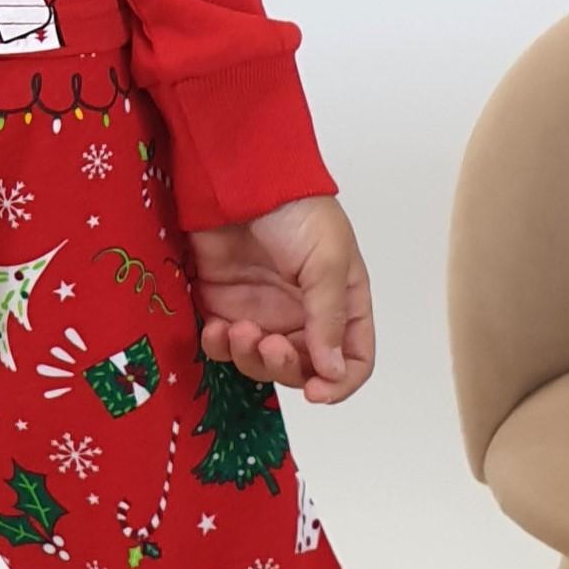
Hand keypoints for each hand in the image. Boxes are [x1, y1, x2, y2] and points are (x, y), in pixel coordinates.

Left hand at [185, 196, 373, 404]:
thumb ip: (328, 317)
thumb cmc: (297, 210)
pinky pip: (222, 345)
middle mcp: (304, 315)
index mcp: (342, 304)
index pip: (352, 359)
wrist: (241, 178)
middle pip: (301, 369)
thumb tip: (333, 371)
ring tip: (240, 330)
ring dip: (249, 358)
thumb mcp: (327, 261)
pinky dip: (218, 346)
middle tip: (268, 344)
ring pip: (259, 363)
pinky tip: (216, 328)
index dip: (338, 382)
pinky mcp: (224, 305)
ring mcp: (263, 312)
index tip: (316, 390)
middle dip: (283, 367)